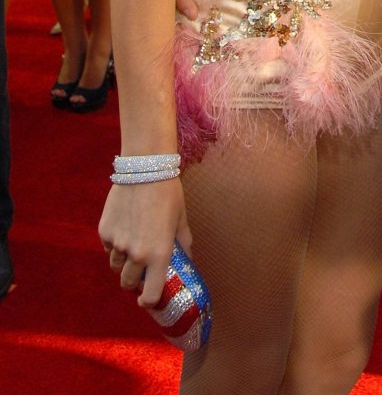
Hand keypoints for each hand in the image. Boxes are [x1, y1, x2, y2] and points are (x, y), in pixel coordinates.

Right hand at [99, 177, 191, 306]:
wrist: (145, 169)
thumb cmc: (168, 194)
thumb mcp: (181, 220)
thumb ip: (183, 244)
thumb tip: (187, 259)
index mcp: (159, 255)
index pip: (150, 295)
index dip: (149, 300)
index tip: (148, 298)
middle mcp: (136, 254)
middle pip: (127, 283)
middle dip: (133, 281)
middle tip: (140, 269)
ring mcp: (118, 244)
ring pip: (116, 265)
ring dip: (123, 261)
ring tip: (133, 243)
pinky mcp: (104, 231)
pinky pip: (108, 247)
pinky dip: (114, 244)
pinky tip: (124, 226)